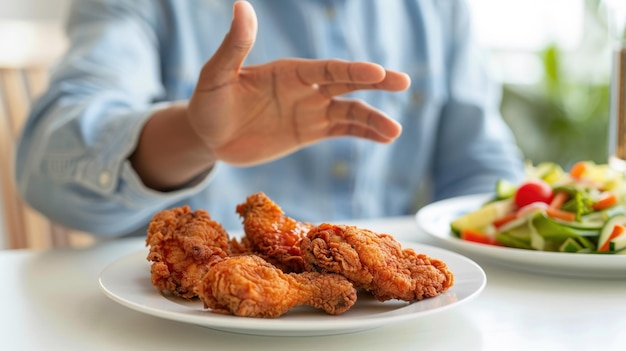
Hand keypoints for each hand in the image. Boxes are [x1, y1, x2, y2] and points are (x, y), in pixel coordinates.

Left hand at [186, 1, 410, 165]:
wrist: (208, 136)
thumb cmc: (209, 102)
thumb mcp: (216, 74)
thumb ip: (234, 45)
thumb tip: (242, 5)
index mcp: (288, 71)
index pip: (326, 69)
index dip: (351, 70)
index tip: (376, 72)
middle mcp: (305, 88)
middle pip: (347, 82)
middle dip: (375, 82)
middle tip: (403, 82)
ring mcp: (309, 110)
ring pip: (349, 111)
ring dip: (372, 118)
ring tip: (394, 130)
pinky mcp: (309, 132)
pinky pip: (340, 131)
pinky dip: (362, 133)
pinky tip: (383, 137)